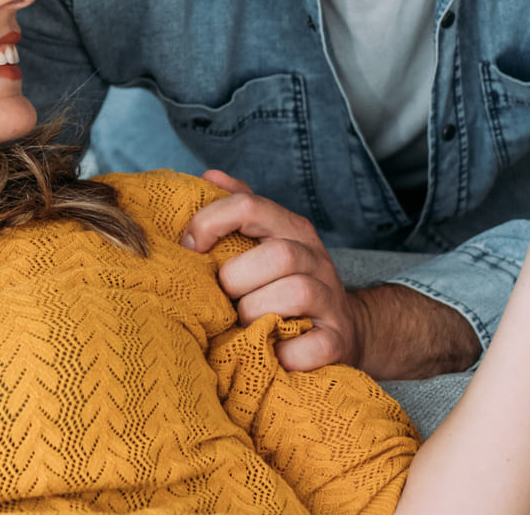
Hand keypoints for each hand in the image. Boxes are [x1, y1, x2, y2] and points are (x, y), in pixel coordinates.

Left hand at [183, 169, 357, 372]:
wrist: (340, 332)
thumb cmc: (284, 284)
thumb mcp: (265, 241)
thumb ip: (239, 209)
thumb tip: (209, 177)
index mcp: (291, 229)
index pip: (249, 205)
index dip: (211, 222)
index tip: (189, 247)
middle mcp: (315, 258)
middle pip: (277, 254)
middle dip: (237, 279)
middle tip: (226, 297)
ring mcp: (330, 299)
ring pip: (295, 292)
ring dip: (256, 313)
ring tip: (245, 324)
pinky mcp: (337, 340)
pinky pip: (312, 345)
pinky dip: (284, 353)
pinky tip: (270, 350)